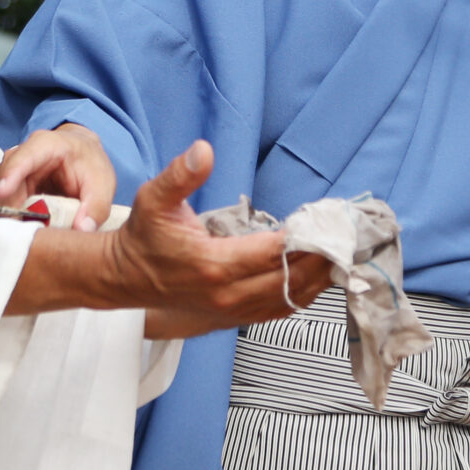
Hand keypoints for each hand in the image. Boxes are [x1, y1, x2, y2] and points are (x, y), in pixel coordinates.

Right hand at [0, 123, 116, 229]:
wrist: (83, 156)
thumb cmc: (90, 164)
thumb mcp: (102, 183)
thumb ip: (96, 206)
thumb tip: (83, 229)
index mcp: (47, 145)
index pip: (24, 157)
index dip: (11, 174)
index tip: (2, 193)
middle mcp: (23, 153)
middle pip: (3, 176)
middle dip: (7, 202)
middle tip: (20, 227)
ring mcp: (13, 170)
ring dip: (6, 211)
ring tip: (22, 230)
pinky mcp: (10, 186)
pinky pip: (0, 201)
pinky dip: (8, 216)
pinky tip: (21, 228)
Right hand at [113, 142, 334, 338]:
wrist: (126, 278)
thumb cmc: (144, 237)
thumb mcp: (155, 199)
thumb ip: (180, 176)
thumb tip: (203, 151)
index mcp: (213, 265)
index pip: (272, 253)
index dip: (303, 237)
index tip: (324, 219)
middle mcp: (227, 294)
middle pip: (291, 278)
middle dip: (321, 256)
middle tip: (343, 233)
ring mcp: (233, 311)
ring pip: (292, 298)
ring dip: (320, 277)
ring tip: (341, 252)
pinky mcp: (236, 317)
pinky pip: (282, 310)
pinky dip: (306, 293)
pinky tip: (322, 276)